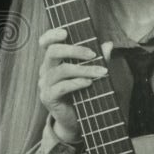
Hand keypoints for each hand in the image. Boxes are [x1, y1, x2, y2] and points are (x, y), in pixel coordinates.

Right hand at [38, 28, 112, 143]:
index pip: (46, 43)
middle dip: (75, 50)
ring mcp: (45, 84)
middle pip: (53, 52)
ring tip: (102, 72)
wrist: (74, 121)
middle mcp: (46, 70)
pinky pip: (61, 87)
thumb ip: (98, 59)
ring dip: (84, 69)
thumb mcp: (91, 74)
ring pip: (62, 70)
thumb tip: (108, 44)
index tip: (66, 32)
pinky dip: (77, 83)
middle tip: (93, 54)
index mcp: (53, 61)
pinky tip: (89, 83)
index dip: (52, 35)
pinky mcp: (48, 97)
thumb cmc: (82, 93)